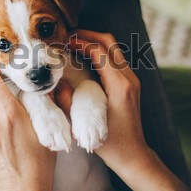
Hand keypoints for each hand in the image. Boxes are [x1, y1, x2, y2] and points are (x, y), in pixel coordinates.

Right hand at [58, 30, 147, 172]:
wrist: (134, 155)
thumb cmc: (112, 144)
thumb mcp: (84, 125)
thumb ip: (68, 102)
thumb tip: (56, 82)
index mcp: (119, 85)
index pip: (99, 51)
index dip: (80, 42)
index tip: (63, 42)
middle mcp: (129, 78)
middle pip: (109, 42)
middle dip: (88, 35)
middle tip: (67, 35)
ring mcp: (131, 80)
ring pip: (113, 48)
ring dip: (93, 42)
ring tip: (73, 43)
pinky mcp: (129, 84)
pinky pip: (114, 59)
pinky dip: (99, 52)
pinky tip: (83, 58)